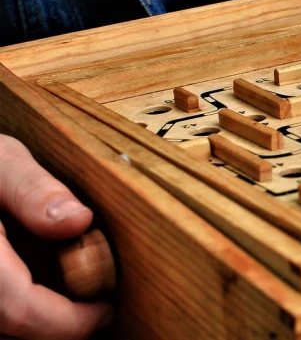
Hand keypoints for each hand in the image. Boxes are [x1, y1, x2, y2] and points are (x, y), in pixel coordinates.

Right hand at [0, 134, 112, 339]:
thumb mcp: (2, 163)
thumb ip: (33, 190)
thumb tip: (79, 220)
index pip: (20, 309)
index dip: (70, 321)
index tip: (104, 310)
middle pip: (11, 332)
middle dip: (60, 329)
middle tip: (96, 313)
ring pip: (2, 333)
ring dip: (38, 328)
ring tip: (74, 308)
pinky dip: (19, 321)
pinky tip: (47, 303)